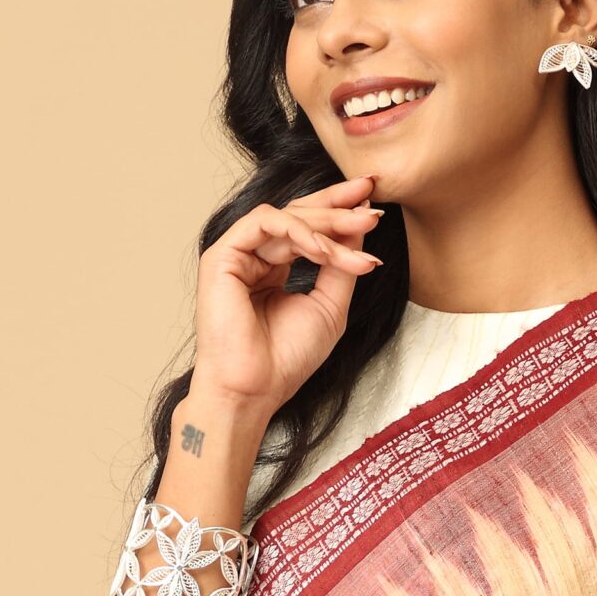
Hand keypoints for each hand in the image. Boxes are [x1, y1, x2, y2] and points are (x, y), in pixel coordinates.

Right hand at [192, 173, 386, 416]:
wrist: (255, 389)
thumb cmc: (286, 359)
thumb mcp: (329, 306)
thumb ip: (341, 264)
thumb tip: (360, 224)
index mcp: (274, 268)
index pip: (307, 228)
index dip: (339, 211)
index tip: (374, 205)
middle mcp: (254, 256)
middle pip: (298, 214)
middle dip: (338, 206)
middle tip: (373, 206)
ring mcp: (236, 254)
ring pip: (287, 217)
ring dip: (328, 225)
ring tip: (360, 234)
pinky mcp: (223, 255)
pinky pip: (265, 223)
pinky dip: (299, 231)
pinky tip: (325, 249)